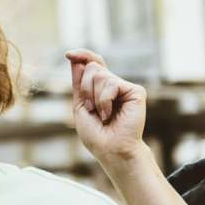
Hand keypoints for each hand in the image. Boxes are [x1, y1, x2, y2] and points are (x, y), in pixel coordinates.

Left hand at [67, 50, 149, 166]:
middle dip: (85, 89)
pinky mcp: (136, 91)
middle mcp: (114, 85)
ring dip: (94, 98)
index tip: (68, 54)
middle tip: (91, 109)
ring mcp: (125, 87)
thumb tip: (75, 59)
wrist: (111, 150)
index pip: (93, 64)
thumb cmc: (96, 134)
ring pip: (99, 74)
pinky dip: (104, 101)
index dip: (83, 55)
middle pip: (92, 68)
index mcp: (101, 88)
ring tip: (102, 115)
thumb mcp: (80, 106)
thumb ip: (79, 83)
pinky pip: (111, 84)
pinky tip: (109, 114)